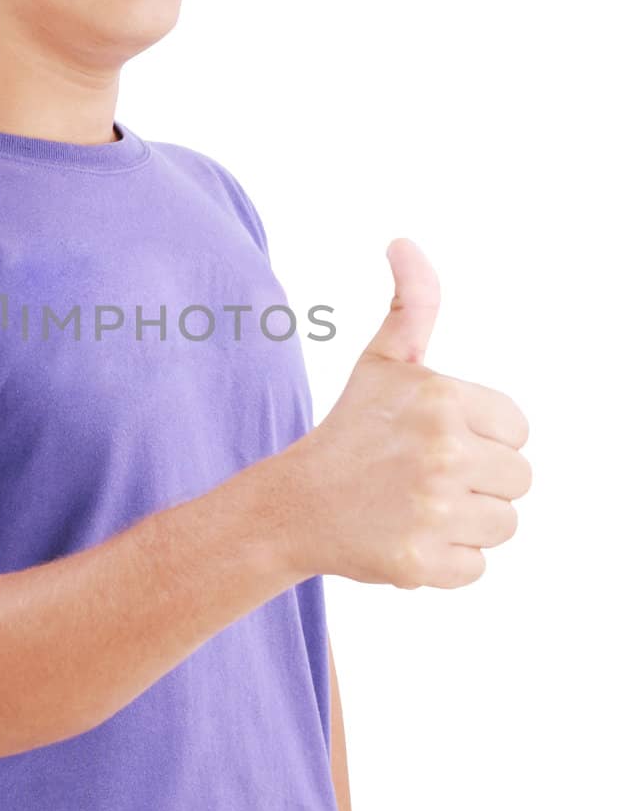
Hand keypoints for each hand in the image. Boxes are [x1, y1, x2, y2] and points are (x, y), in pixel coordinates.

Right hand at [287, 238, 532, 589]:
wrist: (292, 505)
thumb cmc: (349, 431)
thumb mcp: (383, 362)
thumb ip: (412, 303)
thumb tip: (403, 242)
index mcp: (443, 399)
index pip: (517, 430)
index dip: (483, 438)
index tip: (438, 441)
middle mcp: (443, 453)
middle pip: (518, 480)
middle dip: (479, 482)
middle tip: (425, 478)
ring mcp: (433, 511)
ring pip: (502, 525)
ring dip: (466, 523)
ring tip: (417, 507)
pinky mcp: (421, 562)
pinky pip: (474, 567)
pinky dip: (445, 561)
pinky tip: (407, 537)